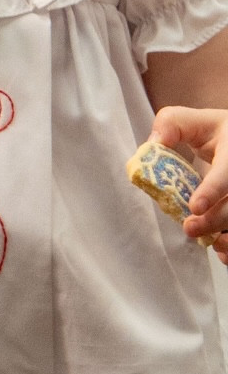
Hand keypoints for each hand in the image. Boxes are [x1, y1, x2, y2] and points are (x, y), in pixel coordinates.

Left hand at [151, 108, 227, 259]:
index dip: (212, 190)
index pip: (226, 173)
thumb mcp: (193, 121)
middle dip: (215, 220)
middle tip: (189, 228)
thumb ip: (172, 124)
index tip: (194, 207)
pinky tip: (223, 252)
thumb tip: (154, 144)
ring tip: (212, 243)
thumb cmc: (212, 132)